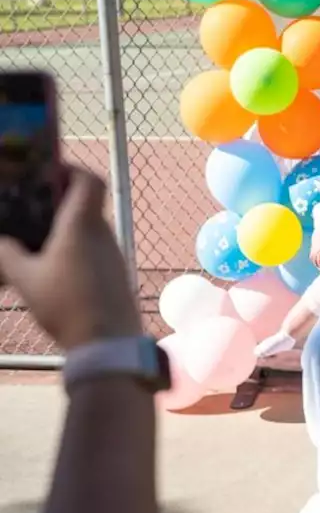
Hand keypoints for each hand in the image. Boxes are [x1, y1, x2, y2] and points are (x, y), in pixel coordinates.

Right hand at [0, 167, 141, 350]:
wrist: (108, 343)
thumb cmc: (66, 305)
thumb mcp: (25, 279)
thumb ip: (7, 254)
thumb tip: (0, 241)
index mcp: (82, 225)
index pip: (89, 180)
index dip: (70, 169)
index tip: (46, 173)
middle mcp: (103, 233)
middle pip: (84, 205)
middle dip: (56, 204)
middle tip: (27, 210)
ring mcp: (113, 254)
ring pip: (88, 230)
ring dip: (63, 230)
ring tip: (33, 243)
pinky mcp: (116, 273)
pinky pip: (94, 251)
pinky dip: (74, 250)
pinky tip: (52, 270)